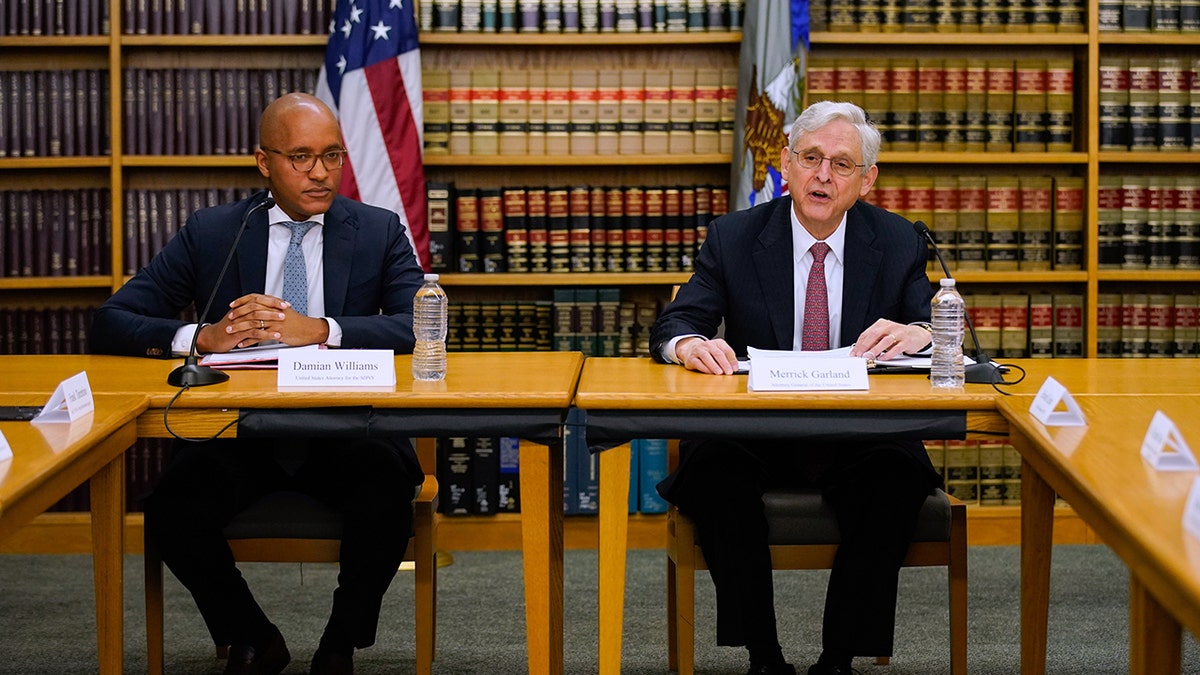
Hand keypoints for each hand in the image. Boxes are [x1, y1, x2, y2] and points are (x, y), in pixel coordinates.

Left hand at [195, 293, 327, 352]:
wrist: (310, 330)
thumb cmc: (298, 322)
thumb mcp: (284, 311)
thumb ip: (272, 308)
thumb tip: (261, 307)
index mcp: (275, 304)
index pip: (255, 298)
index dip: (242, 301)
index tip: (233, 304)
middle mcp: (274, 311)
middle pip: (252, 310)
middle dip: (238, 314)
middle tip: (229, 318)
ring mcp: (276, 322)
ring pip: (253, 323)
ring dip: (240, 328)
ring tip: (231, 332)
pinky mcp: (278, 333)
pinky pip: (260, 336)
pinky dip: (249, 340)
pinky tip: (242, 343)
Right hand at [675, 337, 738, 374]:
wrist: (690, 349)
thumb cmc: (708, 353)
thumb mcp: (718, 352)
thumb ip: (727, 359)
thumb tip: (733, 368)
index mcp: (717, 343)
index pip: (727, 350)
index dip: (732, 360)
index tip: (735, 368)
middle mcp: (708, 345)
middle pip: (717, 353)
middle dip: (724, 363)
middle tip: (729, 372)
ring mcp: (698, 350)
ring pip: (706, 357)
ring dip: (714, 366)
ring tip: (719, 373)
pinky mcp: (691, 358)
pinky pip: (698, 363)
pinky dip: (704, 368)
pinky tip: (709, 373)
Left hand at [849, 319, 927, 361]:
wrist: (917, 334)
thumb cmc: (898, 336)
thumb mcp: (885, 335)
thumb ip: (874, 342)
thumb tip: (862, 352)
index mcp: (881, 324)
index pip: (867, 333)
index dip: (859, 344)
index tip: (854, 353)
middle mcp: (889, 326)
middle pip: (874, 335)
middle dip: (865, 346)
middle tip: (859, 355)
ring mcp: (899, 333)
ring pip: (885, 341)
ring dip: (875, 350)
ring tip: (869, 357)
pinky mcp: (906, 341)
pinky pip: (896, 348)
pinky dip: (888, 354)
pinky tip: (882, 359)